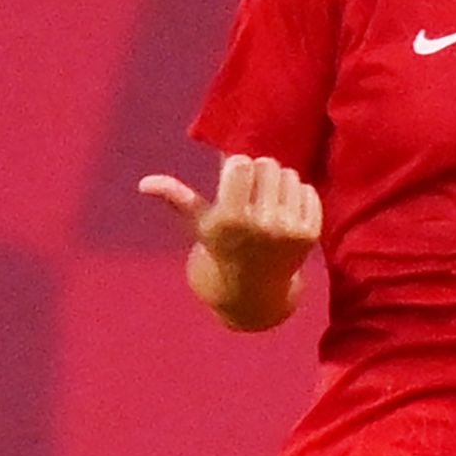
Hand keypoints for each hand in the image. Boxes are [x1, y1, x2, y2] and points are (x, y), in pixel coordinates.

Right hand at [139, 155, 321, 321]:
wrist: (252, 292)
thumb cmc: (221, 249)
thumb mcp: (198, 226)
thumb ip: (176, 198)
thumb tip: (144, 183)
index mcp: (230, 220)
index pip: (242, 163)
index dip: (236, 167)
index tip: (232, 180)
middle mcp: (261, 225)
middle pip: (267, 164)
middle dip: (257, 173)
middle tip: (250, 192)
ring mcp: (289, 230)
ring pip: (289, 174)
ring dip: (277, 183)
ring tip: (266, 202)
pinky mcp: (311, 234)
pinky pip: (309, 190)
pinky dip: (297, 196)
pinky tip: (284, 213)